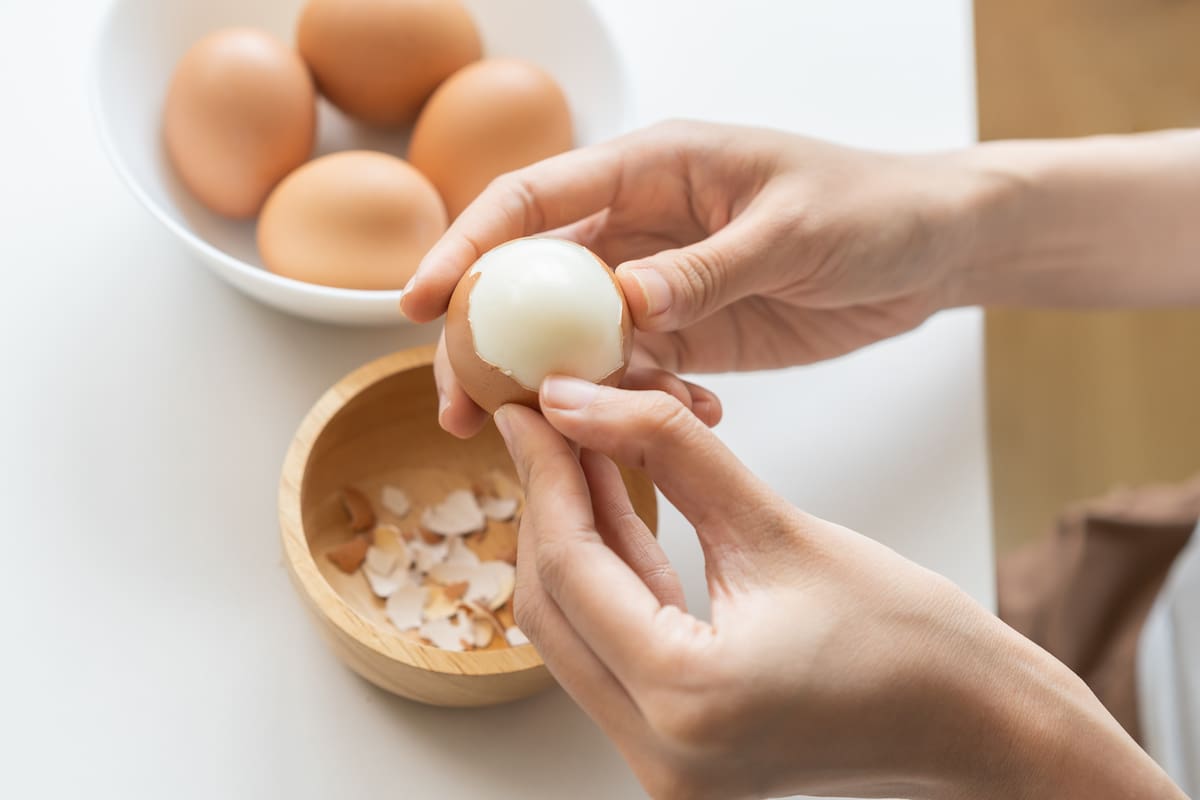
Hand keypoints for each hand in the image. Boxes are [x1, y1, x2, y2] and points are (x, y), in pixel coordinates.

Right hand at [401, 120, 987, 436]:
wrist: (933, 248)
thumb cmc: (870, 208)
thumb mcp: (791, 232)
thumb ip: (706, 268)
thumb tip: (621, 305)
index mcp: (652, 171)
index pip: (535, 202)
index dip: (467, 247)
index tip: (418, 303)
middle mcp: (641, 226)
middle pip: (533, 283)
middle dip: (487, 341)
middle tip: (457, 408)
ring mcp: (661, 284)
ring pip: (577, 338)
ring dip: (557, 389)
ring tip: (546, 441)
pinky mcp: (692, 333)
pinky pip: (639, 373)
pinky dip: (640, 405)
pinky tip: (678, 424)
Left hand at [494, 378, 1185, 799]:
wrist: (973, 722)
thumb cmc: (910, 639)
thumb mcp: (777, 525)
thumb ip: (669, 451)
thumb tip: (581, 401)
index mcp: (687, 699)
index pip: (570, 566)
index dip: (543, 473)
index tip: (531, 408)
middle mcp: (659, 752)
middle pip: (553, 606)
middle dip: (545, 505)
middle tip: (549, 423)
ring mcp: (663, 764)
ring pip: (573, 633)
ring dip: (572, 541)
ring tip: (578, 453)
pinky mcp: (676, 752)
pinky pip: (613, 654)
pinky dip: (609, 582)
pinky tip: (613, 510)